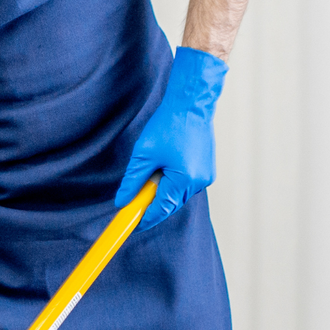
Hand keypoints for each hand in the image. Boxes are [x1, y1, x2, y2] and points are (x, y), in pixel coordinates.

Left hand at [114, 46, 227, 231]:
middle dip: (153, 203)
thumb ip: (132, 182)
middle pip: (170, 205)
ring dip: (163, 191)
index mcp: (183, 180)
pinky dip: (174, 183)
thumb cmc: (169, 125)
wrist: (192, 103)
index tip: (131, 226)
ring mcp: (206, 177)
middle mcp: (198, 182)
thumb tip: (122, 202)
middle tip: (135, 198)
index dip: (144, 219)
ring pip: (178, 196)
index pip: (160, 210)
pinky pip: (186, 185)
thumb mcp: (143, 155)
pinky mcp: (208, 171)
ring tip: (155, 169)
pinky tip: (167, 165)